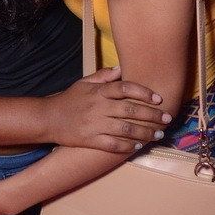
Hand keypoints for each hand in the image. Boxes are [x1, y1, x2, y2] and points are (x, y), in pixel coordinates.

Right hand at [44, 66, 171, 152]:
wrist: (48, 119)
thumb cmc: (69, 99)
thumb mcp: (84, 83)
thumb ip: (103, 76)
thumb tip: (121, 69)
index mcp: (99, 92)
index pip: (125, 88)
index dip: (144, 92)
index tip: (158, 98)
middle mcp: (99, 107)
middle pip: (130, 110)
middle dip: (152, 115)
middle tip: (166, 119)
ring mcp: (95, 125)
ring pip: (126, 129)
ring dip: (145, 132)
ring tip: (157, 134)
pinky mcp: (91, 140)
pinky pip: (113, 145)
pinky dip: (127, 146)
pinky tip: (138, 146)